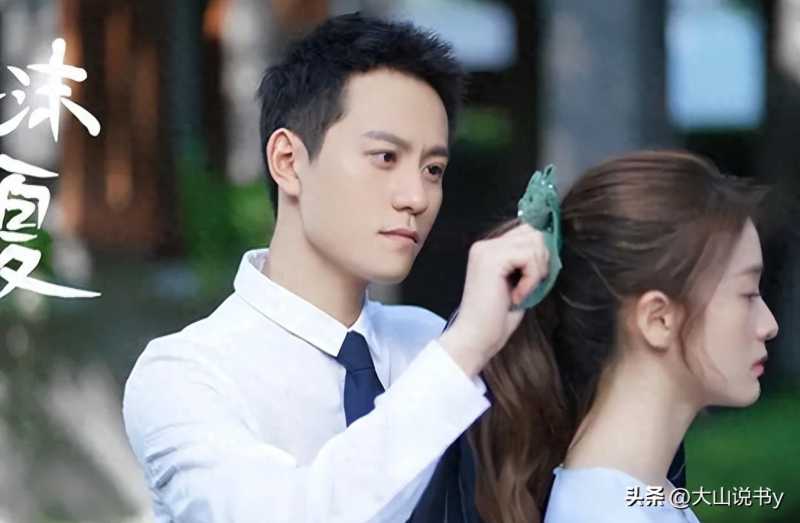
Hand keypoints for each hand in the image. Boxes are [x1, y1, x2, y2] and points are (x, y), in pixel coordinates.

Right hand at [439, 223, 549, 375]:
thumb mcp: (518, 283)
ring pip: (534, 244)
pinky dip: (531, 279)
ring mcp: (486, 250)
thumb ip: (528, 263)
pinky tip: (517, 296)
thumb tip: (552, 247)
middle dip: (542, 259)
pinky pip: (529, 258)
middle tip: (531, 285)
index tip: (537, 278)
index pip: (527, 231)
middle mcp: (485, 245)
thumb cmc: (497, 318)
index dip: (541, 252)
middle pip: (533, 232)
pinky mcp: (491, 259)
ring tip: (523, 292)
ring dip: (537, 271)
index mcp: (489, 249)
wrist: (477, 338)